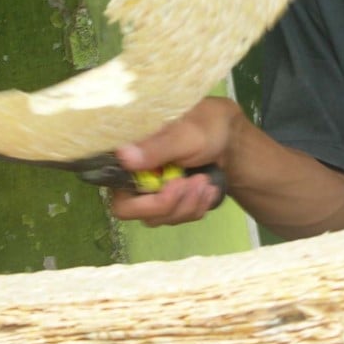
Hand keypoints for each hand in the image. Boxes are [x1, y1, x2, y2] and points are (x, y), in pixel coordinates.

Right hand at [108, 97, 238, 226]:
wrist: (229, 137)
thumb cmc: (204, 125)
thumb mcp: (185, 134)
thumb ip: (156, 147)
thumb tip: (123, 155)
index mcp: (128, 154)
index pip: (114, 188)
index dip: (140, 199)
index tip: (171, 184)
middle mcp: (132, 176)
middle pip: (132, 211)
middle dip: (168, 204)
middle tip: (195, 183)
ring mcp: (149, 191)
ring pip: (157, 218)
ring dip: (186, 205)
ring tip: (206, 182)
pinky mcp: (168, 201)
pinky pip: (176, 219)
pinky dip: (196, 207)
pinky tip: (208, 190)